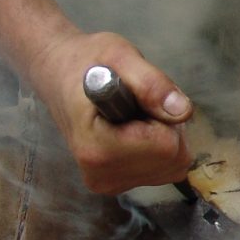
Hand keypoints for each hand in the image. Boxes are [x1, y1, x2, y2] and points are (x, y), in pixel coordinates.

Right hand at [26, 30, 193, 192]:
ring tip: (132, 114)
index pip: (167, 146)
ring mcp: (107, 183)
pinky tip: (133, 129)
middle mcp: (100, 174)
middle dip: (165, 126)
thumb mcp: (120, 56)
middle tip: (136, 104)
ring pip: (172, 166)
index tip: (139, 97)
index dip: (162, 115)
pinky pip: (163, 170)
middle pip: (172, 159)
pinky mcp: (116, 184)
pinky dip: (158, 147)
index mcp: (97, 148)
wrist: (58, 74)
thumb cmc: (86, 61)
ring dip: (163, 136)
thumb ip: (151, 83)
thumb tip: (182, 112)